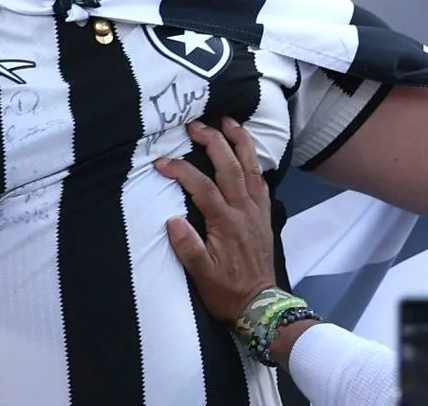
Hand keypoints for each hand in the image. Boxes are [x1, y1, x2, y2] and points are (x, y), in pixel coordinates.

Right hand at [157, 118, 277, 325]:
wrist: (260, 304)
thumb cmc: (226, 291)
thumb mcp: (200, 276)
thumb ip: (188, 247)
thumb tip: (172, 220)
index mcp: (226, 223)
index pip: (202, 188)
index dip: (182, 171)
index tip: (162, 162)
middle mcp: (245, 210)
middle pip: (231, 167)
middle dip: (214, 142)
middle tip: (197, 125)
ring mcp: (258, 210)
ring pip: (252, 168)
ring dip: (240, 142)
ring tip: (229, 122)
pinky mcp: (265, 215)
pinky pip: (262, 181)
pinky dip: (254, 162)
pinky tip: (248, 154)